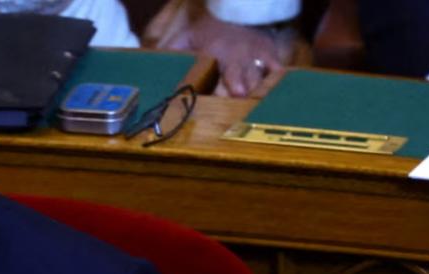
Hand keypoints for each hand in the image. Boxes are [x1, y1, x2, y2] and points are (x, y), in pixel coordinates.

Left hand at [159, 14, 284, 97]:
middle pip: (241, 75)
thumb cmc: (211, 30)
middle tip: (243, 98)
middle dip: (242, 87)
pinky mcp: (271, 57)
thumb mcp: (188, 35)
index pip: (217, 69)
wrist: (241, 10)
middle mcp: (237, 55)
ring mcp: (256, 57)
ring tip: (261, 107)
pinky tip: (278, 99)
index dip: (222, 82)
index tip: (225, 95)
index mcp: (216, 51)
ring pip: (259, 76)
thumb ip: (172, 50)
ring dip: (259, 92)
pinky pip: (277, 73)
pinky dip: (277, 85)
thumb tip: (150, 62)